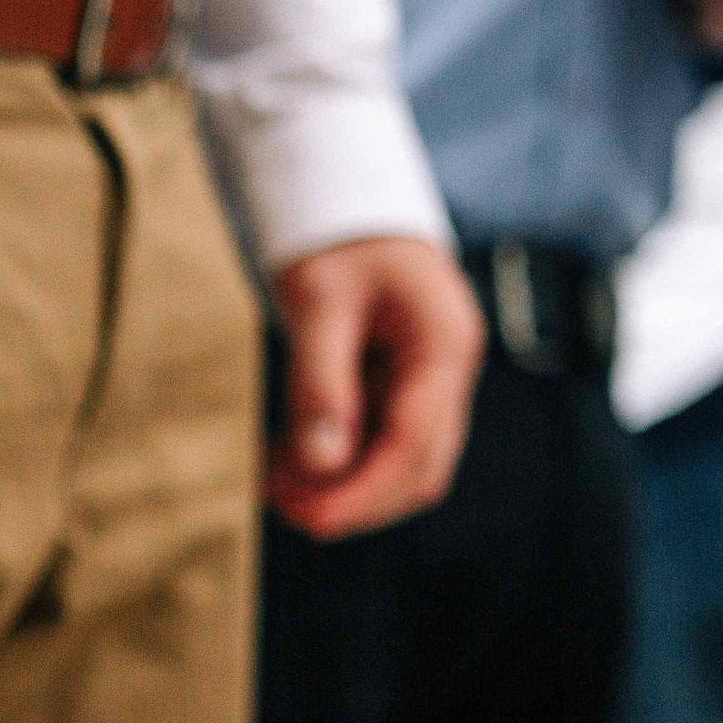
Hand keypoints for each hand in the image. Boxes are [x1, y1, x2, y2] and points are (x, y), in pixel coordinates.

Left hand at [268, 236, 484, 540]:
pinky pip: (377, 445)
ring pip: (399, 466)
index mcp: (443, 344)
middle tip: (277, 500)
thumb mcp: (318, 298)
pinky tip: (285, 458)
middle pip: (418, 470)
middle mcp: (449, 372)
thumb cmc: (338, 238)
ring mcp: (431, 384)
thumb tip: (319, 464)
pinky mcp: (403, 390)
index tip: (307, 518)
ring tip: (272, 477)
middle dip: (352, 499)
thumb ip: (320, 380)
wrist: (351, 204)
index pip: (415, 445)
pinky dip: (335, 462)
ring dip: (340, 486)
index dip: (362, 493)